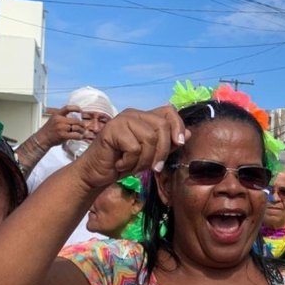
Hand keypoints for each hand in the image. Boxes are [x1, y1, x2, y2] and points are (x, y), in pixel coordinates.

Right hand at [35, 105, 88, 148]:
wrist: (43, 138)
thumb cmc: (50, 130)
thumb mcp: (54, 119)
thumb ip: (63, 117)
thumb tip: (76, 117)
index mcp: (57, 114)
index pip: (68, 108)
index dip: (76, 108)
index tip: (81, 111)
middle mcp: (59, 120)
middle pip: (76, 120)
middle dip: (82, 124)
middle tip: (84, 127)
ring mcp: (61, 128)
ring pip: (77, 128)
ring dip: (82, 131)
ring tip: (83, 132)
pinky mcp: (63, 135)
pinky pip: (75, 135)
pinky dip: (79, 136)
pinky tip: (80, 137)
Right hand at [74, 105, 188, 188]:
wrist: (97, 173)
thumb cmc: (124, 163)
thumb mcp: (151, 155)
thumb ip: (168, 144)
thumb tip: (188, 134)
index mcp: (144, 118)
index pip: (168, 111)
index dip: (178, 126)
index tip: (179, 144)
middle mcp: (134, 114)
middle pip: (162, 126)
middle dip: (162, 152)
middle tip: (154, 168)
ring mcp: (122, 120)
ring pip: (149, 139)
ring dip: (144, 160)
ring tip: (133, 166)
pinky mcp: (112, 129)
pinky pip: (134, 148)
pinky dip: (130, 162)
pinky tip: (120, 164)